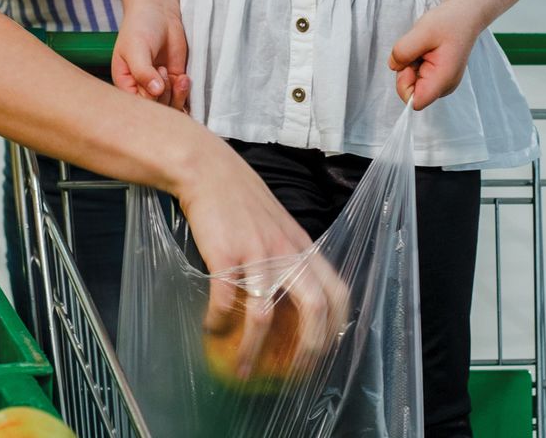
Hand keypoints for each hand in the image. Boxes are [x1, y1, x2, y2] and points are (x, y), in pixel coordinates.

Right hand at [112, 0, 190, 109]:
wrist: (159, 12)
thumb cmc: (140, 27)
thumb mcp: (136, 48)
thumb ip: (143, 71)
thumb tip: (156, 91)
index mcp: (125, 84)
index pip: (137, 106)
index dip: (149, 98)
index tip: (155, 75)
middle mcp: (141, 89)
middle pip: (155, 110)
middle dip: (164, 95)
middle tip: (162, 70)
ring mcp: (159, 86)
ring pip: (170, 107)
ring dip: (176, 94)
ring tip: (175, 75)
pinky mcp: (175, 81)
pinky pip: (182, 99)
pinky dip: (185, 92)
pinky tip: (183, 78)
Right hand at [178, 142, 348, 379]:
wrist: (207, 170)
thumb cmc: (240, 199)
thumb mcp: (277, 224)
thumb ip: (289, 253)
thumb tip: (294, 294)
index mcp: (302, 245)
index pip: (338, 290)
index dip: (338, 327)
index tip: (326, 352)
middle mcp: (286, 251)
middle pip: (314, 307)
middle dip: (309, 350)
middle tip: (293, 376)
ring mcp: (255, 254)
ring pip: (264, 315)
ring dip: (252, 351)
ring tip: (242, 371)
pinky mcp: (224, 255)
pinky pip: (224, 302)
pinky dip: (217, 324)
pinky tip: (210, 330)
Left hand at [387, 0, 481, 109]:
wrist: (465, 15)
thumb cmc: (448, 22)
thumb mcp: (422, 31)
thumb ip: (403, 51)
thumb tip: (393, 66)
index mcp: (444, 79)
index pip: (415, 102)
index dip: (404, 83)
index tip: (410, 62)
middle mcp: (444, 86)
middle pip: (411, 91)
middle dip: (406, 69)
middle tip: (418, 49)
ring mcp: (442, 82)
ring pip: (412, 82)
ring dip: (410, 63)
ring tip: (424, 46)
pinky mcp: (438, 76)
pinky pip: (417, 75)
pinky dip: (415, 61)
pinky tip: (426, 49)